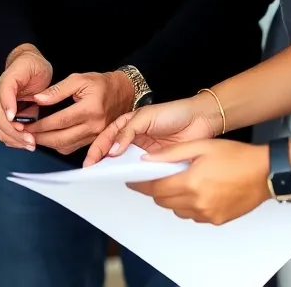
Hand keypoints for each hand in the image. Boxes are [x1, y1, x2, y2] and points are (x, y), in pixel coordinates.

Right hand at [0, 46, 52, 149]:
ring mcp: (0, 109)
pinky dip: (14, 141)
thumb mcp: (33, 66)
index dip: (8, 108)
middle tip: (30, 140)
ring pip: (0, 128)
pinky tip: (26, 143)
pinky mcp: (5, 118)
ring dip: (14, 139)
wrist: (30, 67)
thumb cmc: (32, 67)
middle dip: (14, 131)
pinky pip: (4, 133)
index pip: (3, 95)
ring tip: (30, 144)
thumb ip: (21, 81)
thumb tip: (21, 105)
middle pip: (0, 117)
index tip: (17, 122)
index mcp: (5, 82)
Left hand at [23, 71, 134, 154]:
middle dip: (40, 138)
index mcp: (90, 109)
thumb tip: (38, 99)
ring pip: (67, 147)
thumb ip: (57, 90)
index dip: (41, 125)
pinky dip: (59, 146)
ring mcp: (96, 135)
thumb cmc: (101, 84)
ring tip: (33, 137)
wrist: (124, 92)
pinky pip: (74, 148)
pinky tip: (49, 139)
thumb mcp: (80, 79)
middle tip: (24, 134)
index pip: (60, 121)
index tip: (26, 125)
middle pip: (62, 138)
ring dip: (48, 144)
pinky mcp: (96, 140)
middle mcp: (94, 125)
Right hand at [84, 95, 218, 165]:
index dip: (97, 148)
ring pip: (127, 163)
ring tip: (109, 177)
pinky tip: (131, 179)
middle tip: (94, 172)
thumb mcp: (145, 117)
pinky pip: (143, 171)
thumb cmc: (174, 112)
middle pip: (114, 152)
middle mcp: (135, 139)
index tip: (90, 161)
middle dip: (103, 161)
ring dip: (119, 170)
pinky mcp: (157, 163)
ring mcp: (145, 151)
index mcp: (128, 124)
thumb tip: (113, 150)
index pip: (108, 137)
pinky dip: (137, 176)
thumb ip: (127, 132)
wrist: (200, 120)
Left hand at [128, 139, 270, 224]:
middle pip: (163, 201)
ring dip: (173, 198)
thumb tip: (148, 160)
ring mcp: (207, 214)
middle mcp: (197, 203)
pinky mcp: (217, 220)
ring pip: (177, 210)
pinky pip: (193, 216)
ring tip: (180, 181)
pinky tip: (197, 191)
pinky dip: (188, 205)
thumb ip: (172, 154)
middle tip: (157, 177)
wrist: (265, 172)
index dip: (141, 184)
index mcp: (191, 182)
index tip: (132, 180)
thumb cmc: (236, 156)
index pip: (155, 189)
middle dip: (156, 190)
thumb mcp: (202, 146)